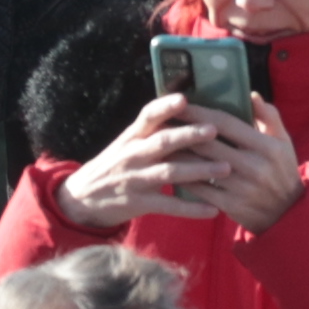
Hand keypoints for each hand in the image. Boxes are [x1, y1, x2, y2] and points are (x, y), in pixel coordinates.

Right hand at [53, 96, 302, 233]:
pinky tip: (212, 210)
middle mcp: (133, 154)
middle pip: (163, 141)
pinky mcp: (139, 202)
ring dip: (199, 170)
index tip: (184, 98)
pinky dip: (191, 208)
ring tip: (225, 168)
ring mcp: (135, 179)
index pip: (148, 116)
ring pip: (170, 172)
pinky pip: (168, 205)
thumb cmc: (115, 166)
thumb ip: (152, 131)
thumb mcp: (126, 144)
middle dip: (189, 135)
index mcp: (132, 136)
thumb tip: (186, 110)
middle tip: (214, 130)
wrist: (83, 198)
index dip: (165, 107)